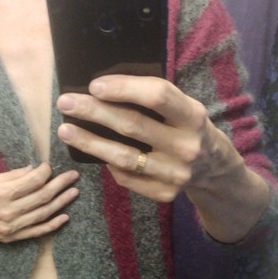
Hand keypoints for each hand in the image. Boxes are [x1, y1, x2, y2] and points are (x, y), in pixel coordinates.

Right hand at [0, 163, 78, 241]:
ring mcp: (11, 227)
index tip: (49, 167)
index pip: (32, 181)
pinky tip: (64, 216)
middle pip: (42, 197)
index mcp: (1, 193)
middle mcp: (8, 211)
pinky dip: (52, 225)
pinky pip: (37, 231)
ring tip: (73, 192)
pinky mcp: (12, 237)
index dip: (45, 172)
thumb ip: (13, 176)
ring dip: (61, 202)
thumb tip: (34, 170)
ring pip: (43, 213)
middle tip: (73, 176)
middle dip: (60, 185)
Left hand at [57, 75, 236, 202]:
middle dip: (94, 112)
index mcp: (193, 116)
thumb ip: (154, 99)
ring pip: (122, 157)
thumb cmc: (187, 127)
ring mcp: (175, 174)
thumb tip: (103, 89)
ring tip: (65, 130)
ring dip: (89, 142)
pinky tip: (94, 152)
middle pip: (132, 126)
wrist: (212, 168)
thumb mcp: (183, 107)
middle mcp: (186, 147)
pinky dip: (108, 164)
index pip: (157, 96)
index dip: (124, 89)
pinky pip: (126, 177)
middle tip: (66, 103)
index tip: (94, 85)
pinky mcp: (164, 194)